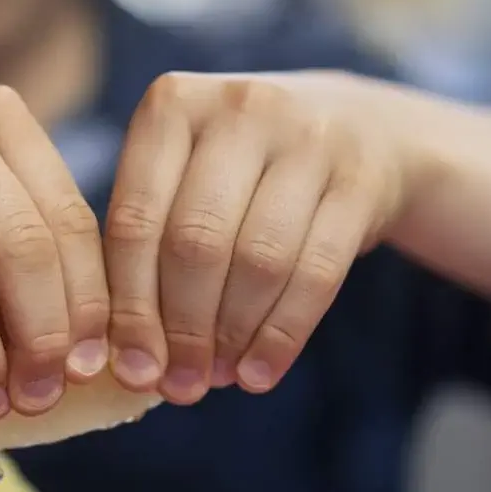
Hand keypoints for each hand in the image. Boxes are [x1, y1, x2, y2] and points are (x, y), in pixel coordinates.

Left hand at [104, 72, 416, 402]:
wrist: (363, 127)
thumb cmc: (244, 169)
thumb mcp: (188, 172)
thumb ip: (149, 240)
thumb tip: (126, 357)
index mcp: (173, 105)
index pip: (134, 219)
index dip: (128, 305)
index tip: (128, 368)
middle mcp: (239, 108)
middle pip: (195, 242)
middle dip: (181, 328)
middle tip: (175, 386)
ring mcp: (307, 137)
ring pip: (258, 260)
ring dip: (232, 335)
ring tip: (215, 379)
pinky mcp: (361, 177)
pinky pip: (316, 271)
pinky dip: (283, 334)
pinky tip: (259, 373)